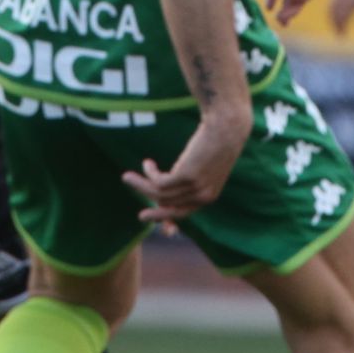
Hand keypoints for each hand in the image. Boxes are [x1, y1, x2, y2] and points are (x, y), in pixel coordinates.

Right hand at [122, 110, 248, 225]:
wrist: (227, 126)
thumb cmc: (216, 140)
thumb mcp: (205, 163)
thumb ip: (193, 176)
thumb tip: (175, 178)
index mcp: (209, 196)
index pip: (185, 213)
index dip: (169, 219)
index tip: (161, 226)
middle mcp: (203, 196)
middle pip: (169, 206)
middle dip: (154, 211)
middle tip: (141, 216)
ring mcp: (195, 187)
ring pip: (160, 194)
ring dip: (141, 186)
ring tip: (126, 177)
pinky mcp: (186, 176)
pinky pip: (158, 182)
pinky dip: (148, 173)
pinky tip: (147, 163)